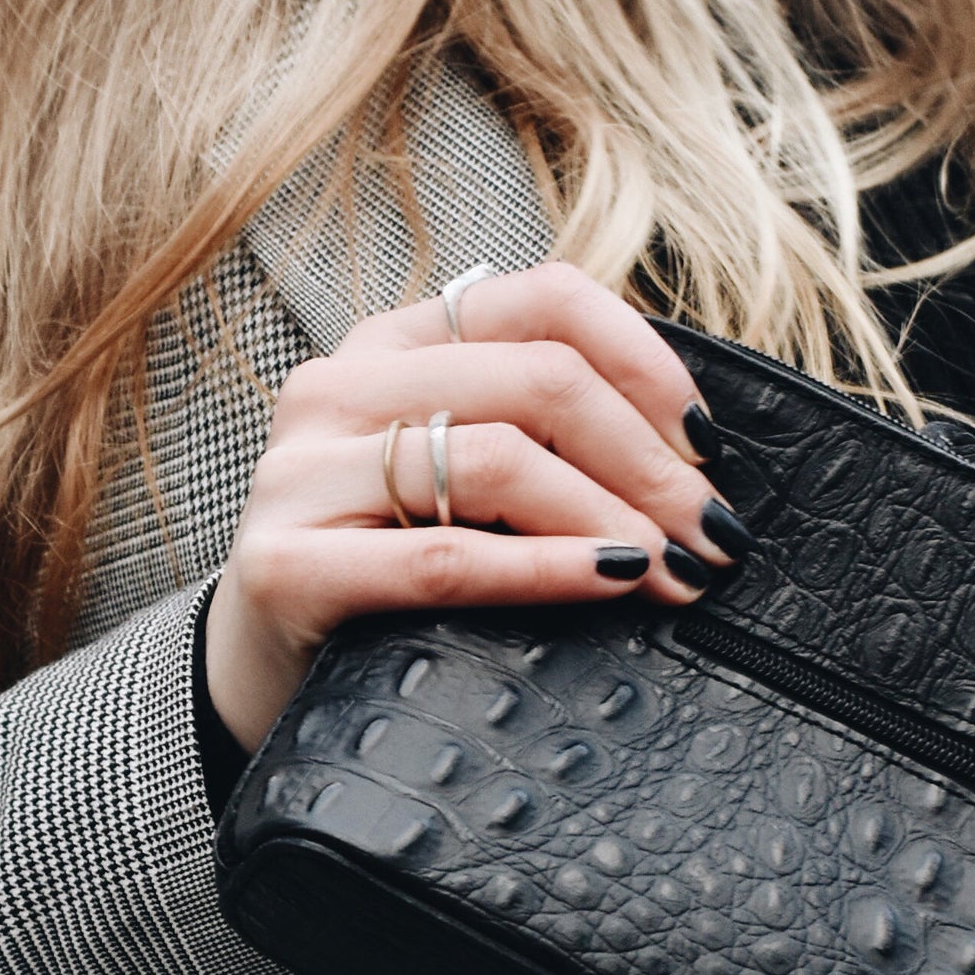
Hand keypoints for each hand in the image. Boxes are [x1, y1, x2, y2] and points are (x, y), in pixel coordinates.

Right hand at [203, 260, 737, 754]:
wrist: (263, 675)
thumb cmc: (392, 571)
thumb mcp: (461, 477)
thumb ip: (540, 431)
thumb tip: (694, 447)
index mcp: (392, 344)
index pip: (545, 299)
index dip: (646, 363)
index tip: (706, 442)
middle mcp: (338, 388)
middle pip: (539, 381)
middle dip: (650, 461)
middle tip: (711, 532)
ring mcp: (299, 474)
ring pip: (499, 460)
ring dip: (614, 515)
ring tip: (676, 570)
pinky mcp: (286, 567)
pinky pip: (445, 558)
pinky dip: (547, 568)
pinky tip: (614, 579)